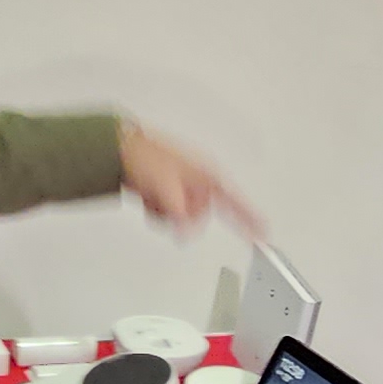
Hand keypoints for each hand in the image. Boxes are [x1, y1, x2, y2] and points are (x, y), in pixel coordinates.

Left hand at [117, 119, 257, 238]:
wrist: (120, 149)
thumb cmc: (146, 156)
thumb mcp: (167, 186)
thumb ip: (179, 213)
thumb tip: (186, 235)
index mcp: (207, 174)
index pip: (234, 202)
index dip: (249, 218)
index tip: (262, 233)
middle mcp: (199, 181)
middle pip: (202, 216)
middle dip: (181, 215)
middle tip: (164, 202)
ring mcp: (184, 187)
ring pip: (184, 217)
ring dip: (165, 214)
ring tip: (153, 195)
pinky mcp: (169, 193)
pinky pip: (170, 215)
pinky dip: (157, 211)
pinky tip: (148, 196)